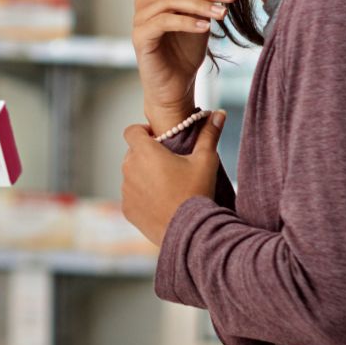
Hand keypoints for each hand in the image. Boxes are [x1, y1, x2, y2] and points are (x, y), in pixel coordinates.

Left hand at [120, 112, 225, 245]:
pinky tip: (162, 201)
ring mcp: (126, 190)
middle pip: (133, 153)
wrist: (189, 231)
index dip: (143, 132)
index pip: (131, 131)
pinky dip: (142, 196)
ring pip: (132, 175)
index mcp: (144, 152)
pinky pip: (132, 196)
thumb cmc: (196, 192)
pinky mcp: (127, 208)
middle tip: (170, 164)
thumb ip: (209, 134)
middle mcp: (129, 168)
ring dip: (144, 175)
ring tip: (168, 185)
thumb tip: (219, 113)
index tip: (159, 139)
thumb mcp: (206, 160)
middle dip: (147, 155)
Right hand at [132, 0, 234, 132]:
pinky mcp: (139, 37)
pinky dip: (186, 22)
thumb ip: (204, 3)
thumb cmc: (186, 54)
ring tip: (222, 13)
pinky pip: (163, 21)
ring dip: (199, 5)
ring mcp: (139, 19)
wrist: (175, 87)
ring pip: (169, 1)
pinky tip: (206, 27)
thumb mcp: (199, 22)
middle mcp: (144, 3)